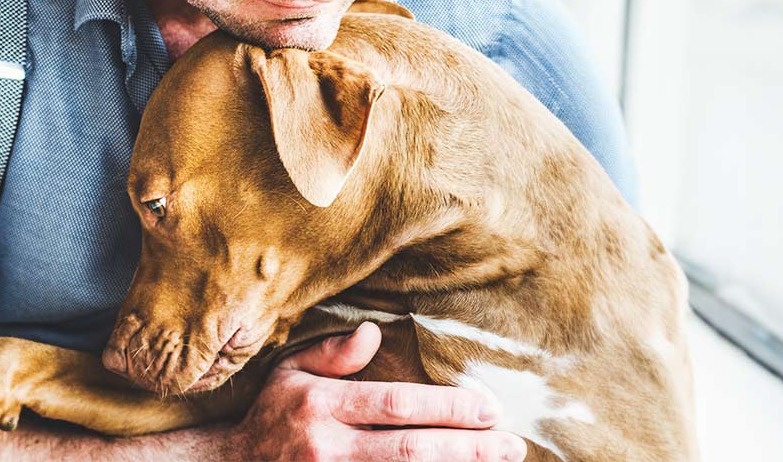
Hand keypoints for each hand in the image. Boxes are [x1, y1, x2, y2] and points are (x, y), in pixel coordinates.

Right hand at [225, 322, 526, 460]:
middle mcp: (328, 446)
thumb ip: (332, 354)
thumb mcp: (290, 372)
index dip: (446, 407)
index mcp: (322, 404)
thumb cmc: (271, 414)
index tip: (489, 408)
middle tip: (511, 443)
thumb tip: (373, 333)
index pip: (396, 405)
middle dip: (466, 447)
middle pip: (409, 449)